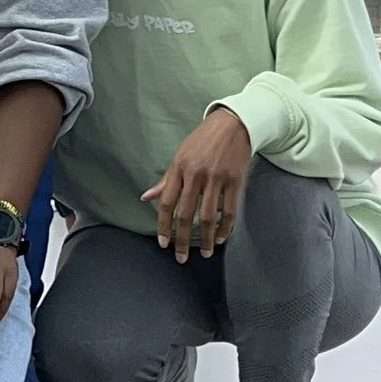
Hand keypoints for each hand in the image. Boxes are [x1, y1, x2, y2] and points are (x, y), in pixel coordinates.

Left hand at [143, 106, 252, 260]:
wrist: (233, 124)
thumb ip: (165, 180)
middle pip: (186, 214)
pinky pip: (230, 210)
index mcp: (179, 169)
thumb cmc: (202, 141)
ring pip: (209, 216)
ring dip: (207, 239)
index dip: (164, 225)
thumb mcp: (179, 156)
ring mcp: (216, 178)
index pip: (167, 203)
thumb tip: (146, 197)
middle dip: (182, 239)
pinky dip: (226, 227)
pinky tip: (223, 238)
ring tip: (206, 253)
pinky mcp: (235, 180)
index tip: (163, 244)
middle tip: (181, 257)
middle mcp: (196, 175)